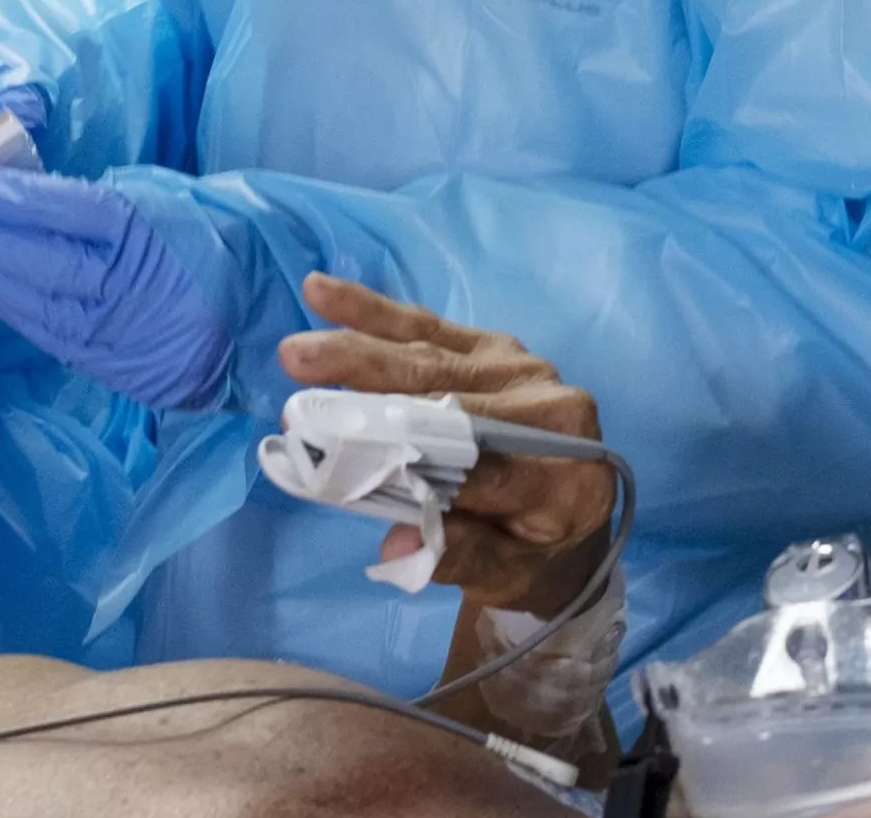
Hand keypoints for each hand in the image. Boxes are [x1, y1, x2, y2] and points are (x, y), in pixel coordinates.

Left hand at [0, 167, 232, 408]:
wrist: (269, 310)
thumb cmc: (216, 236)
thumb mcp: (161, 195)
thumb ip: (99, 203)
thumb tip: (32, 200)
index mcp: (141, 227)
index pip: (54, 210)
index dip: (0, 198)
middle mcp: (123, 281)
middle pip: (32, 259)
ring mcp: (117, 329)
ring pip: (33, 302)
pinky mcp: (114, 364)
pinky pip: (51, 335)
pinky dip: (15, 309)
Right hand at [278, 274, 612, 616]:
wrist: (573, 515)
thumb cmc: (532, 555)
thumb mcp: (504, 576)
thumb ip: (458, 555)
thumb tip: (398, 543)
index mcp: (563, 475)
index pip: (475, 464)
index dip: (405, 455)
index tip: (333, 449)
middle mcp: (552, 410)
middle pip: (445, 394)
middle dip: (367, 378)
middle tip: (297, 368)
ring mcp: (523, 368)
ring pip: (429, 354)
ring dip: (358, 344)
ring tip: (299, 346)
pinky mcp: (497, 345)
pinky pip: (429, 327)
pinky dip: (374, 312)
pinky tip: (325, 292)